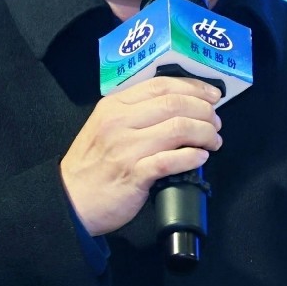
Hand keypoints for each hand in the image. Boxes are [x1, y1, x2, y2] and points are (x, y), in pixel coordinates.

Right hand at [60, 75, 221, 235]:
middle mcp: (120, 122)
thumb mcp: (105, 125)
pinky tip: (201, 158)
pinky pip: (171, 160)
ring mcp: (127, 148)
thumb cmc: (92, 164)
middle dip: (204, 111)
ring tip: (213, 141)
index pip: (161, 85)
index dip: (193, 87)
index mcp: (114, 106)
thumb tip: (179, 105)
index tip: (212, 96)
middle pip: (175, 104)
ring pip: (179, 128)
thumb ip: (135, 112)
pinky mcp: (134, 175)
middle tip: (216, 123)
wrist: (70, 199)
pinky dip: (192, 157)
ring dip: (204, 134)